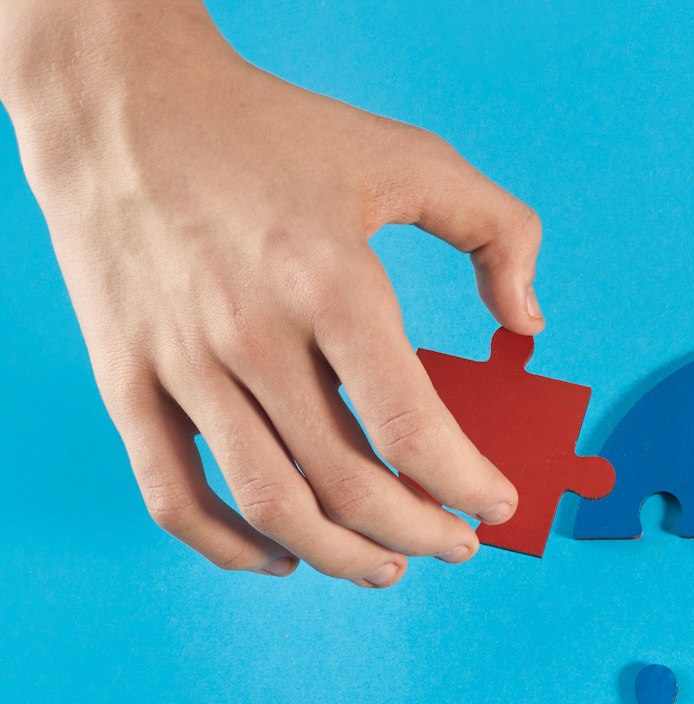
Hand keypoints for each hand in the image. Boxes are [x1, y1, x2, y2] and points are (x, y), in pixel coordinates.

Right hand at [0, 1, 541, 584]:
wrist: (119, 102)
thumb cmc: (272, 133)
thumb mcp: (407, 157)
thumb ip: (496, 231)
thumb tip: (529, 324)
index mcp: (331, 284)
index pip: (412, 428)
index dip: (467, 485)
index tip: (497, 503)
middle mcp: (252, 335)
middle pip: (349, 484)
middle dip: (421, 533)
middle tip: (457, 545)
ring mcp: (181, 364)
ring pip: (270, 505)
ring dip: (340, 556)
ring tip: (387, 565)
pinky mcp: (125, 379)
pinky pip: (173, 495)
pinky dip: (229, 546)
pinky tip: (280, 557)